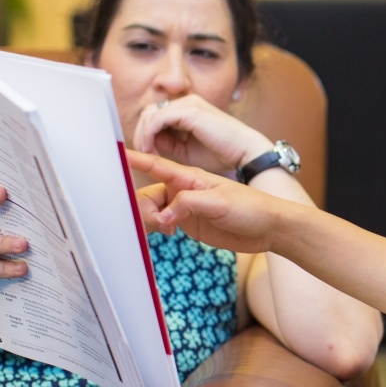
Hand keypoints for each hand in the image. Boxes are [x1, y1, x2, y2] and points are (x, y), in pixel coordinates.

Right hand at [128, 149, 279, 253]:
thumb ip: (189, 204)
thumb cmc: (252, 208)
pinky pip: (162, 222)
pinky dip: (157, 227)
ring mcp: (185, 206)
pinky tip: (168, 232)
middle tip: (157, 222)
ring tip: (165, 229)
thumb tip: (164, 214)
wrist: (269, 228)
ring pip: (152, 209)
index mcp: (191, 177)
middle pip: (147, 193)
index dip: (136, 159)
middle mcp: (184, 189)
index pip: (158, 166)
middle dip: (142, 206)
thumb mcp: (221, 203)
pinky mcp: (188, 223)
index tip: (116, 154)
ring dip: (149, 219)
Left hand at [132, 94, 271, 175]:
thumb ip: (168, 143)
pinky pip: (158, 119)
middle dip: (140, 133)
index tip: (145, 152)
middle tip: (141, 153)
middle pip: (150, 112)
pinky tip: (150, 148)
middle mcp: (187, 101)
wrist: (245, 152)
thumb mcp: (187, 149)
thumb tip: (149, 141)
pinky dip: (149, 134)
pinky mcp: (189, 111)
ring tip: (145, 153)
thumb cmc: (222, 154)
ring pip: (151, 114)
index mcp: (189, 108)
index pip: (157, 115)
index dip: (146, 133)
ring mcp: (188, 104)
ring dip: (142, 134)